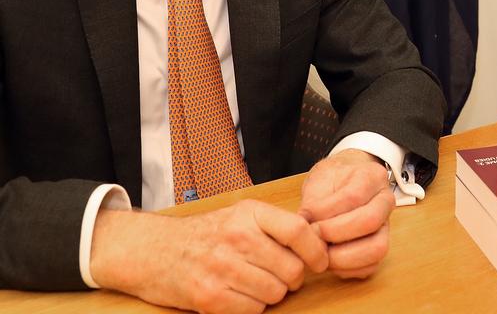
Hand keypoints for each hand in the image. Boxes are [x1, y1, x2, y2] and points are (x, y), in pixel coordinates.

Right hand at [90, 199, 328, 313]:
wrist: (154, 251)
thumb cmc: (206, 233)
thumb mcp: (241, 214)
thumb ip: (276, 225)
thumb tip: (319, 238)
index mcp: (249, 213)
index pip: (299, 231)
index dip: (317, 251)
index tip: (320, 261)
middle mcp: (237, 238)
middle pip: (291, 269)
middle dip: (294, 278)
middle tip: (283, 276)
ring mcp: (222, 268)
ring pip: (275, 293)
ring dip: (273, 294)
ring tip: (258, 284)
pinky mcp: (209, 297)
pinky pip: (253, 310)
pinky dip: (254, 307)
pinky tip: (242, 295)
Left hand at [299, 149, 395, 278]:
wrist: (344, 184)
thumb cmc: (332, 182)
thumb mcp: (320, 180)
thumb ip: (314, 202)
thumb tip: (304, 226)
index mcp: (373, 176)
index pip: (354, 196)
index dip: (327, 211)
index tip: (306, 217)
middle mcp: (386, 200)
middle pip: (370, 221)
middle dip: (336, 233)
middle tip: (314, 235)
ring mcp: (386, 225)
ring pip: (377, 248)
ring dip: (343, 257)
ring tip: (321, 252)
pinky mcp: (380, 246)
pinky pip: (371, 266)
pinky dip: (347, 269)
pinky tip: (329, 260)